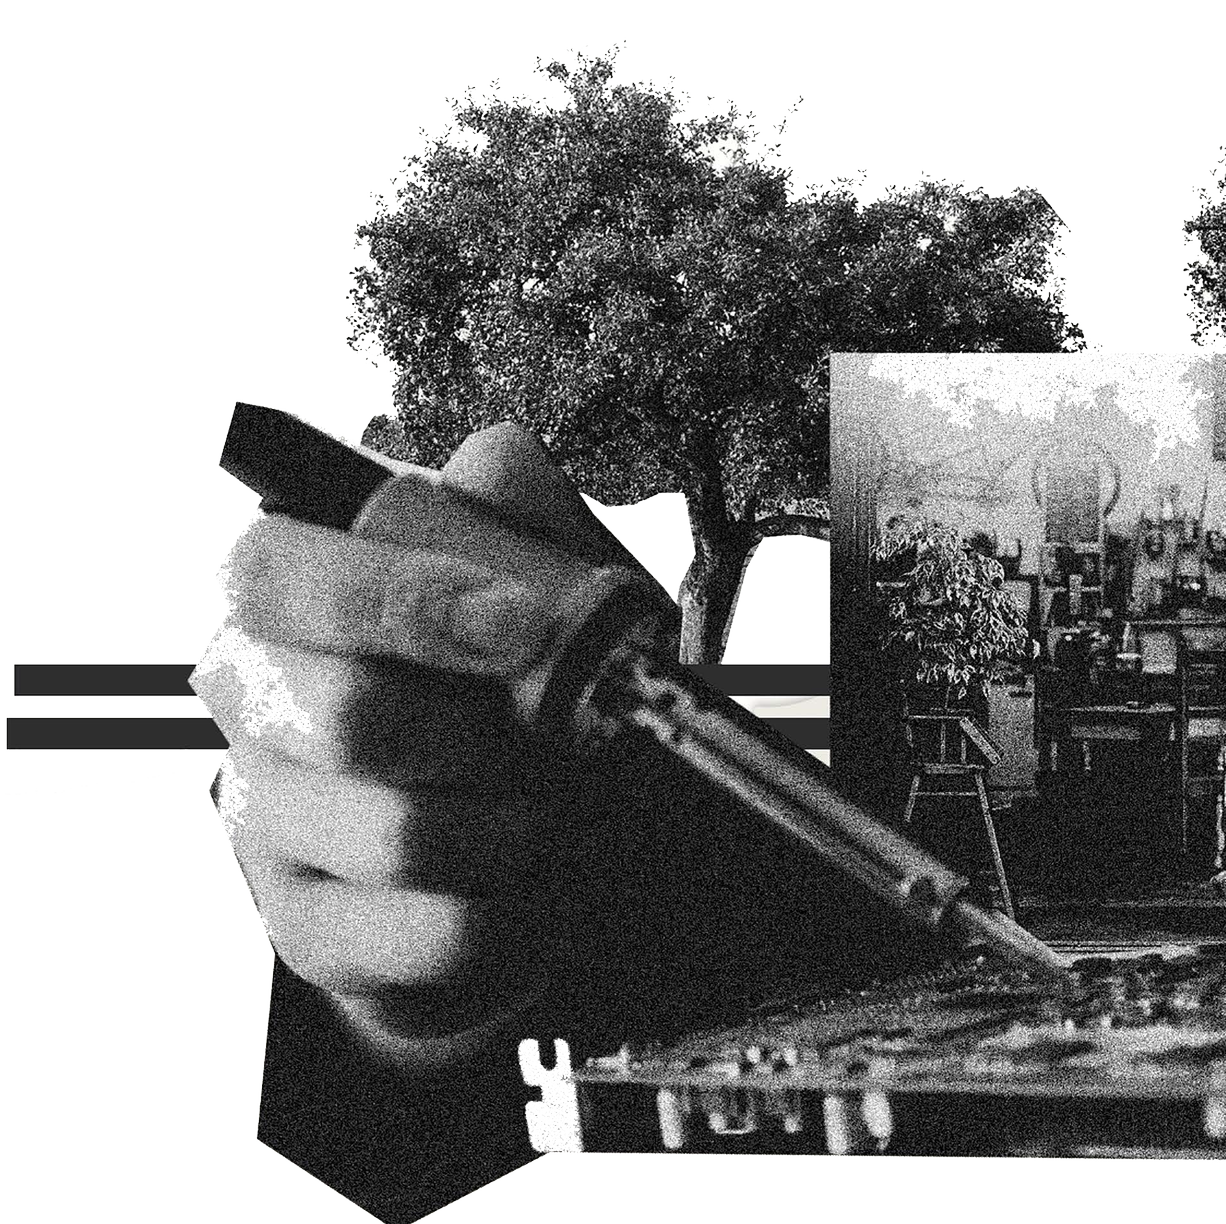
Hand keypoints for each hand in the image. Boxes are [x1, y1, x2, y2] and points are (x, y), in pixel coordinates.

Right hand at [203, 424, 941, 1071]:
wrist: (548, 848)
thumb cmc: (528, 698)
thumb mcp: (551, 589)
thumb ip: (522, 517)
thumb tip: (491, 463)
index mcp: (291, 603)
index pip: (278, 572)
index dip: (400, 597)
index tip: (524, 623)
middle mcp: (253, 706)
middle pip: (339, 714)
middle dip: (481, 734)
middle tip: (554, 741)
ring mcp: (271, 825)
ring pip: (394, 833)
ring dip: (512, 826)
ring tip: (549, 814)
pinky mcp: (311, 931)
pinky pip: (422, 932)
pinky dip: (509, 915)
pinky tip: (532, 891)